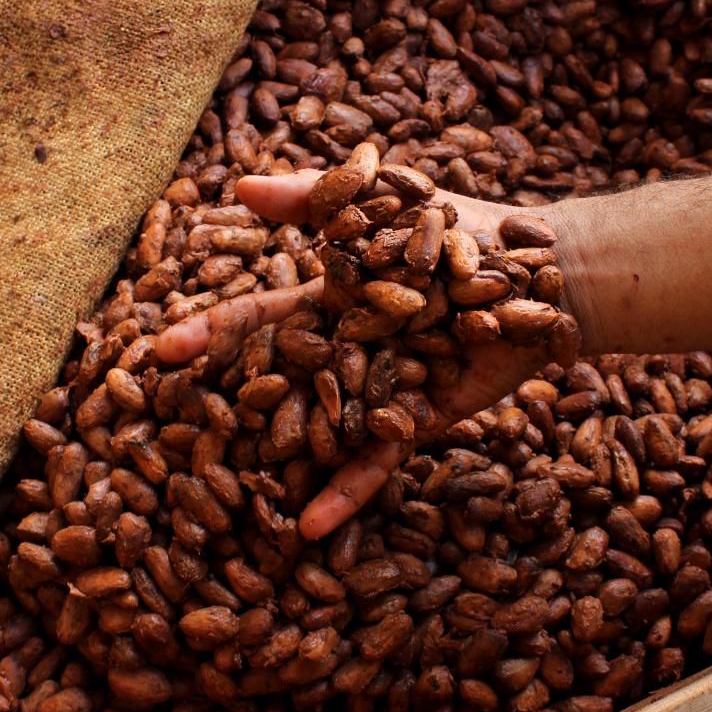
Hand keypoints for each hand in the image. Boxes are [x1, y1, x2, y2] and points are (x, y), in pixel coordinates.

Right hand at [156, 169, 579, 539]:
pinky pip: (377, 460)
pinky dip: (346, 492)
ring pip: (317, 431)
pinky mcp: (417, 420)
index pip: (259, 320)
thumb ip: (316, 199)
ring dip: (275, 460)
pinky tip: (310, 526)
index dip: (211, 334)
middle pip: (275, 381)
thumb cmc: (469, 230)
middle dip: (223, 401)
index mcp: (333, 303)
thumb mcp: (386, 203)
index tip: (161, 350)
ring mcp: (380, 390)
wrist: (551, 272)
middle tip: (166, 426)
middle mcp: (348, 350)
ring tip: (223, 496)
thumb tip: (239, 185)